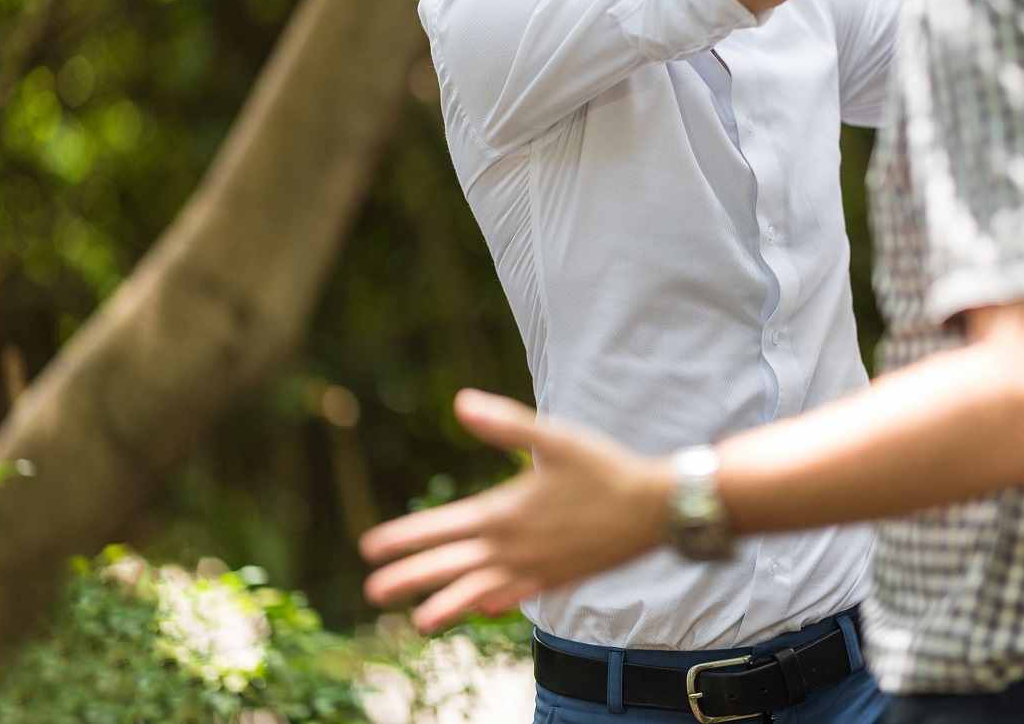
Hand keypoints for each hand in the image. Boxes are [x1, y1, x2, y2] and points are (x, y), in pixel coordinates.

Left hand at [359, 390, 670, 631]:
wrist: (654, 509)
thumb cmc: (604, 467)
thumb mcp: (554, 438)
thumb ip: (505, 424)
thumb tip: (460, 401)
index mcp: (506, 513)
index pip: (442, 528)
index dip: (403, 537)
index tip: (369, 547)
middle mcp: (514, 547)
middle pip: (451, 566)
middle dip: (410, 578)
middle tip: (372, 591)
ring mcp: (536, 568)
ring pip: (480, 591)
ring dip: (446, 605)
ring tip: (417, 621)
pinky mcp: (559, 577)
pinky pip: (519, 595)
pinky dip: (497, 602)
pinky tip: (487, 608)